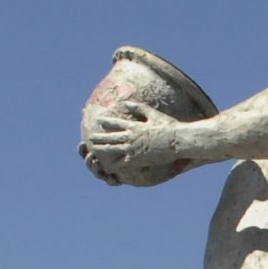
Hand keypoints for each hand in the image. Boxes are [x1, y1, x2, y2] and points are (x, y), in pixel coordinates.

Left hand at [79, 103, 193, 186]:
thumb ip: (139, 108)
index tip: (99, 120)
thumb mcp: (154, 114)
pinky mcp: (137, 158)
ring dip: (101, 149)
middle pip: (110, 137)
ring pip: (112, 149)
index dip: (107, 122)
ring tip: (93, 150)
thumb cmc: (169, 126)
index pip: (116, 123)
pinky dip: (113, 164)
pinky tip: (107, 166)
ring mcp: (133, 148)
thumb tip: (126, 103)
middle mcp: (131, 136)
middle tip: (90, 138)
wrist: (177, 140)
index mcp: (134, 125)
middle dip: (99, 137)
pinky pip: (122, 162)